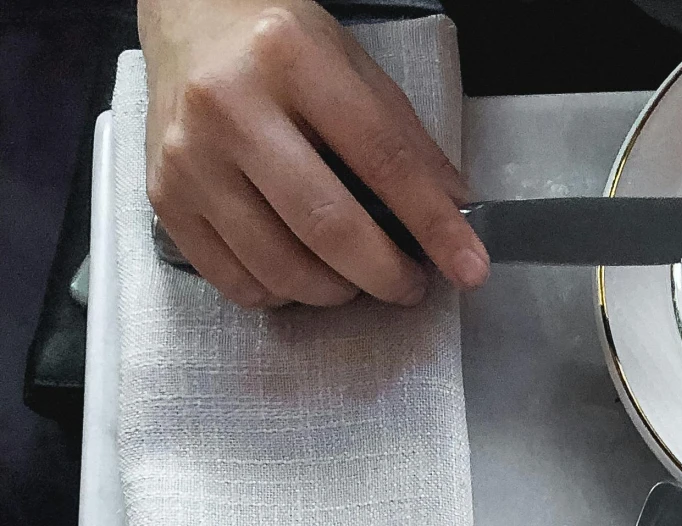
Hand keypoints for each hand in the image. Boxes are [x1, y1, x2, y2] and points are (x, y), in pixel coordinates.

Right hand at [136, 0, 488, 308]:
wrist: (188, 17)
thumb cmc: (278, 47)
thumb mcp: (351, 67)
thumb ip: (405, 142)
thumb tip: (456, 220)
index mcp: (289, 57)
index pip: (382, 158)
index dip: (434, 225)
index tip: (469, 267)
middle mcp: (229, 105)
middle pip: (326, 226)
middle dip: (385, 274)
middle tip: (408, 284)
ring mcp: (189, 156)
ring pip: (280, 267)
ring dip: (336, 292)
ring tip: (354, 278)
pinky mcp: (164, 197)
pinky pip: (237, 282)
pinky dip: (282, 294)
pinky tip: (299, 271)